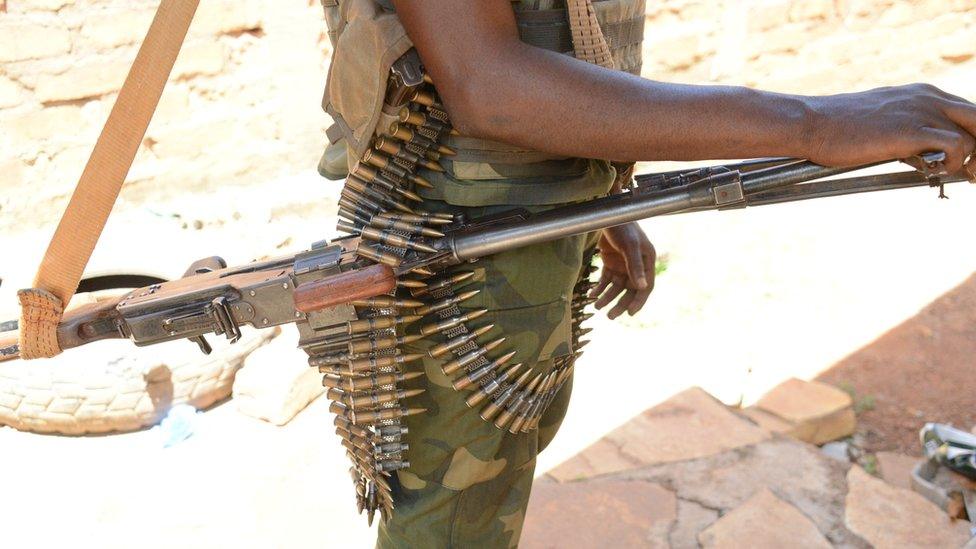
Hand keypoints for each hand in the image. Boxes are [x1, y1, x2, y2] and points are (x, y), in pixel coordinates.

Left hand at [589, 223, 655, 319]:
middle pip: (630, 290)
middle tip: (610, 316)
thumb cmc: (624, 226)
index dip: (639, 301)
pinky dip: (599, 288)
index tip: (630, 313)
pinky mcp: (610, 263)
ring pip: (616, 287)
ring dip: (607, 297)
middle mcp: (636, 266)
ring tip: (596, 306)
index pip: (646, 287)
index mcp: (647, 262)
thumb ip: (636, 266)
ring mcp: (623, 265)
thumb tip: (642, 287)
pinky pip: (606, 280)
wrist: (607, 214)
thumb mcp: (630, 246)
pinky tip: (591, 294)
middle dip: (620, 304)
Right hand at [807, 83, 975, 174]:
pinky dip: (952, 163)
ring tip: (948, 175)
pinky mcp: (912, 130)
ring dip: (968, 161)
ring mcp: (922, 112)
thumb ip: (904, 127)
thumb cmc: (837, 128)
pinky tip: (931, 172)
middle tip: (970, 174)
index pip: (969, 113)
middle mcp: (929, 97)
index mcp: (923, 94)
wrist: (811, 123)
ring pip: (973, 136)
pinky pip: (957, 146)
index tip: (965, 163)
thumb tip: (916, 149)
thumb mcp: (880, 120)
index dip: (973, 139)